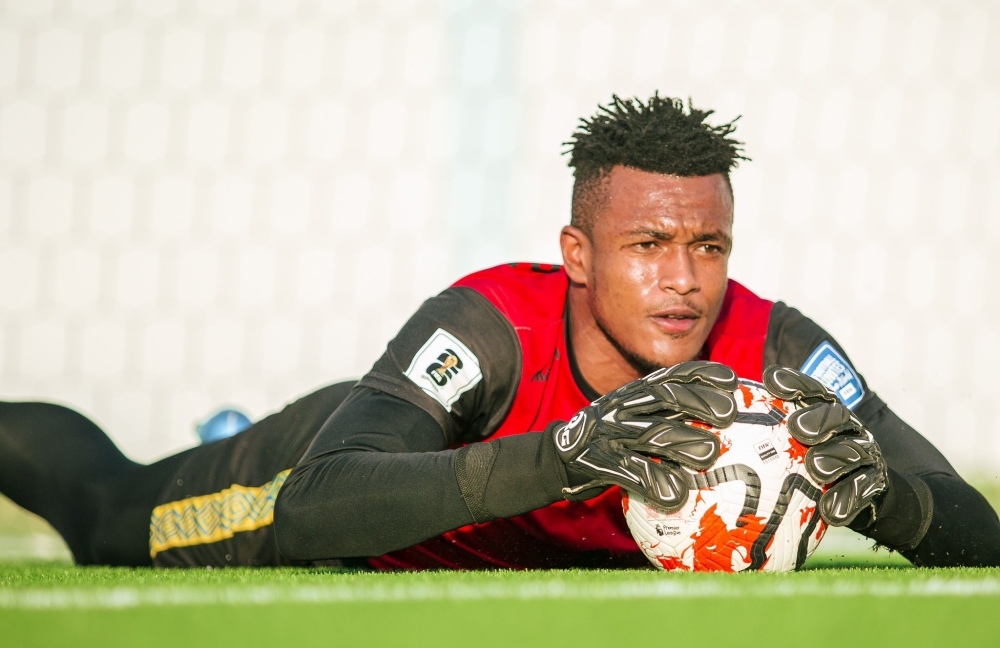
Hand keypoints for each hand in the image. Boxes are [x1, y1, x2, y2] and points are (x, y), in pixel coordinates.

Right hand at [551, 361, 737, 511]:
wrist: (563, 456)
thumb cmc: (616, 439)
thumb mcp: (639, 417)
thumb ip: (671, 414)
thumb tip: (725, 417)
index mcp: (637, 393)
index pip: (672, 376)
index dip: (702, 374)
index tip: (732, 380)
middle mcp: (625, 407)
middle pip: (664, 398)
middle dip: (698, 402)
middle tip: (727, 414)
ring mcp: (611, 433)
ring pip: (650, 433)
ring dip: (682, 442)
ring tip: (710, 453)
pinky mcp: (600, 461)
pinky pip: (630, 472)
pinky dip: (654, 482)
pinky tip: (675, 494)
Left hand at [762, 365, 887, 526]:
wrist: (867, 495)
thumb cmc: (812, 465)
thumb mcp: (788, 447)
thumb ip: (762, 435)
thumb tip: (713, 428)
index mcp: (825, 413)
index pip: (812, 391)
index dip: (794, 382)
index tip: (769, 380)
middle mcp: (847, 429)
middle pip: (837, 415)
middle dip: (818, 418)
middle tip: (797, 428)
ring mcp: (865, 454)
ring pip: (854, 451)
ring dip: (835, 457)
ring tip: (815, 467)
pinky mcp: (875, 483)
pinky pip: (863, 490)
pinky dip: (847, 499)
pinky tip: (829, 510)